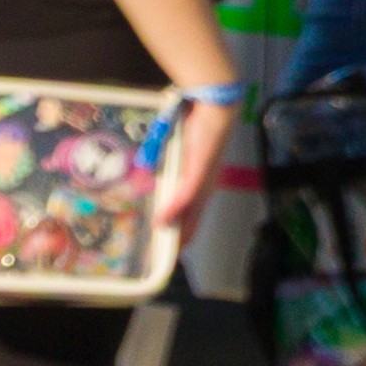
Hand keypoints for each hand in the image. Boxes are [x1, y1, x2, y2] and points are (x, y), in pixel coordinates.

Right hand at [153, 94, 233, 233]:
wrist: (214, 109)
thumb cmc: (198, 127)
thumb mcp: (179, 152)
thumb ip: (170, 168)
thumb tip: (151, 181)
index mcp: (202, 180)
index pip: (194, 212)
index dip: (184, 229)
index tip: (173, 247)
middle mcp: (206, 183)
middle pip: (195, 217)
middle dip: (182, 236)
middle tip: (169, 256)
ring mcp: (204, 178)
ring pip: (192, 211)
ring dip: (179, 229)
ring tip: (168, 247)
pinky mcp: (201, 169)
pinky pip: (187, 193)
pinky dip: (175, 208)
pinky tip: (163, 221)